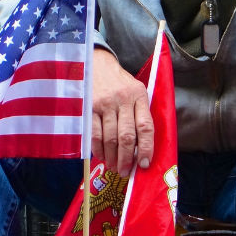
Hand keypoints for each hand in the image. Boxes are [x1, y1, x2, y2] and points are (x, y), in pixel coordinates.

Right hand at [91, 48, 153, 176]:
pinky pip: (94, 133)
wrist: (97, 63)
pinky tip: (102, 157)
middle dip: (127, 158)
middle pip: (127, 136)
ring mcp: (104, 104)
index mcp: (139, 96)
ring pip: (110, 138)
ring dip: (112, 157)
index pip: (146, 127)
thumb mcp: (137, 91)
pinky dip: (98, 149)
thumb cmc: (121, 82)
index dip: (146, 148)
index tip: (145, 164)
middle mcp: (123, 100)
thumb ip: (141, 113)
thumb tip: (142, 147)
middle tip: (126, 172)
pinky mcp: (89, 107)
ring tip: (114, 167)